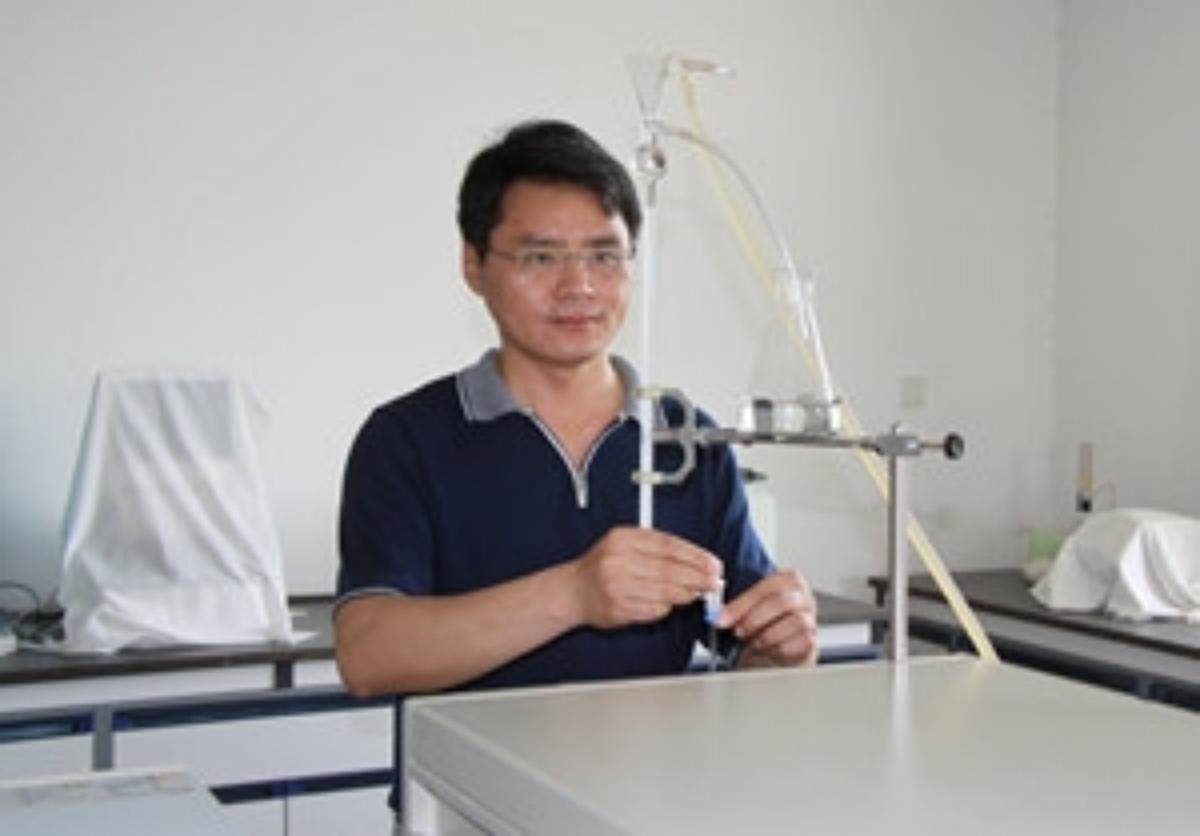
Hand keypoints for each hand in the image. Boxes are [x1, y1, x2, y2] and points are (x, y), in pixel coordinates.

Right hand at [570, 527, 721, 628]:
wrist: (572, 591)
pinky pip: (652, 609)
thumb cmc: (604, 567)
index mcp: (623, 538)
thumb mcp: (626, 545)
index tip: (712, 564)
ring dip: (685, 594)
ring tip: (696, 593)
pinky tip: (671, 605)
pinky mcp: (617, 608)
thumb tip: (697, 561)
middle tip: (713, 582)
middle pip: (669, 569)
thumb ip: (657, 550)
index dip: (695, 556)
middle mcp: (618, 559)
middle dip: (696, 577)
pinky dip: (666, 608)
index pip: (668, 545)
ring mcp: (616, 585)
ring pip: (663, 591)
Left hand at [717, 570, 817, 666]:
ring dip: (768, 635)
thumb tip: (718, 613)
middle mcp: (803, 596)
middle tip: (738, 631)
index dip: (741, 604)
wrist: (776, 653)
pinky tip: (770, 650)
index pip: (765, 587)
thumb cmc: (762, 626)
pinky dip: (781, 648)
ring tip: (755, 643)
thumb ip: (738, 608)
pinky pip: (802, 641)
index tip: (723, 618)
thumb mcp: (749, 611)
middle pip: (781, 601)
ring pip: (794, 621)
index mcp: (787, 580)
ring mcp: (811, 617)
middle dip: (754, 618)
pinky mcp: (814, 639)